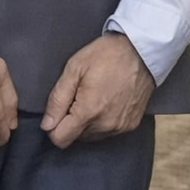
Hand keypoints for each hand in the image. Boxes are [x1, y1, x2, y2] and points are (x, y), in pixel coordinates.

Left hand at [42, 34, 156, 149]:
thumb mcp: (74, 69)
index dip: (54, 126)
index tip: (60, 110)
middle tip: (80, 97)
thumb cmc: (108, 55)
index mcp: (89, 111)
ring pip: (92, 136)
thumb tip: (47, 125)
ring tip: (96, 97)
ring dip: (88, 123)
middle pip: (76, 138)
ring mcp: (120, 126)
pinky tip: (109, 101)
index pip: (60, 139)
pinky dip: (104, 121)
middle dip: (72, 122)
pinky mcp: (131, 124)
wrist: (143, 50)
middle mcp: (105, 124)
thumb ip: (57, 99)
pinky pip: (108, 132)